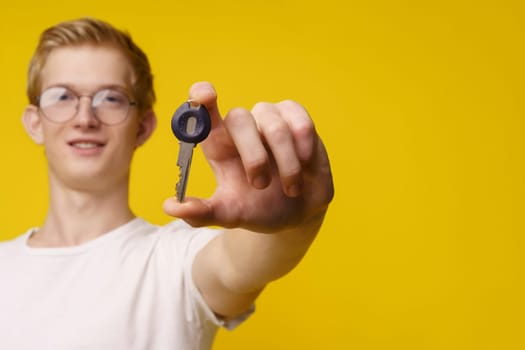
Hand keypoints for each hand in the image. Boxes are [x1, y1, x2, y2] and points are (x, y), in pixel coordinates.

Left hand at [163, 82, 333, 232]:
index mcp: (218, 144)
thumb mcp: (230, 215)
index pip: (203, 112)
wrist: (297, 214)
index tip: (205, 94)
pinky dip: (303, 144)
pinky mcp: (297, 121)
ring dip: (284, 161)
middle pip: (239, 118)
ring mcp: (270, 121)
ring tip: (291, 189)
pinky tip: (305, 163)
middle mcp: (242, 127)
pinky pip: (300, 122)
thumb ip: (202, 212)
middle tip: (260, 185)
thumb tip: (171, 207)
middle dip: (253, 156)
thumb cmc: (258, 209)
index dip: (201, 97)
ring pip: (273, 125)